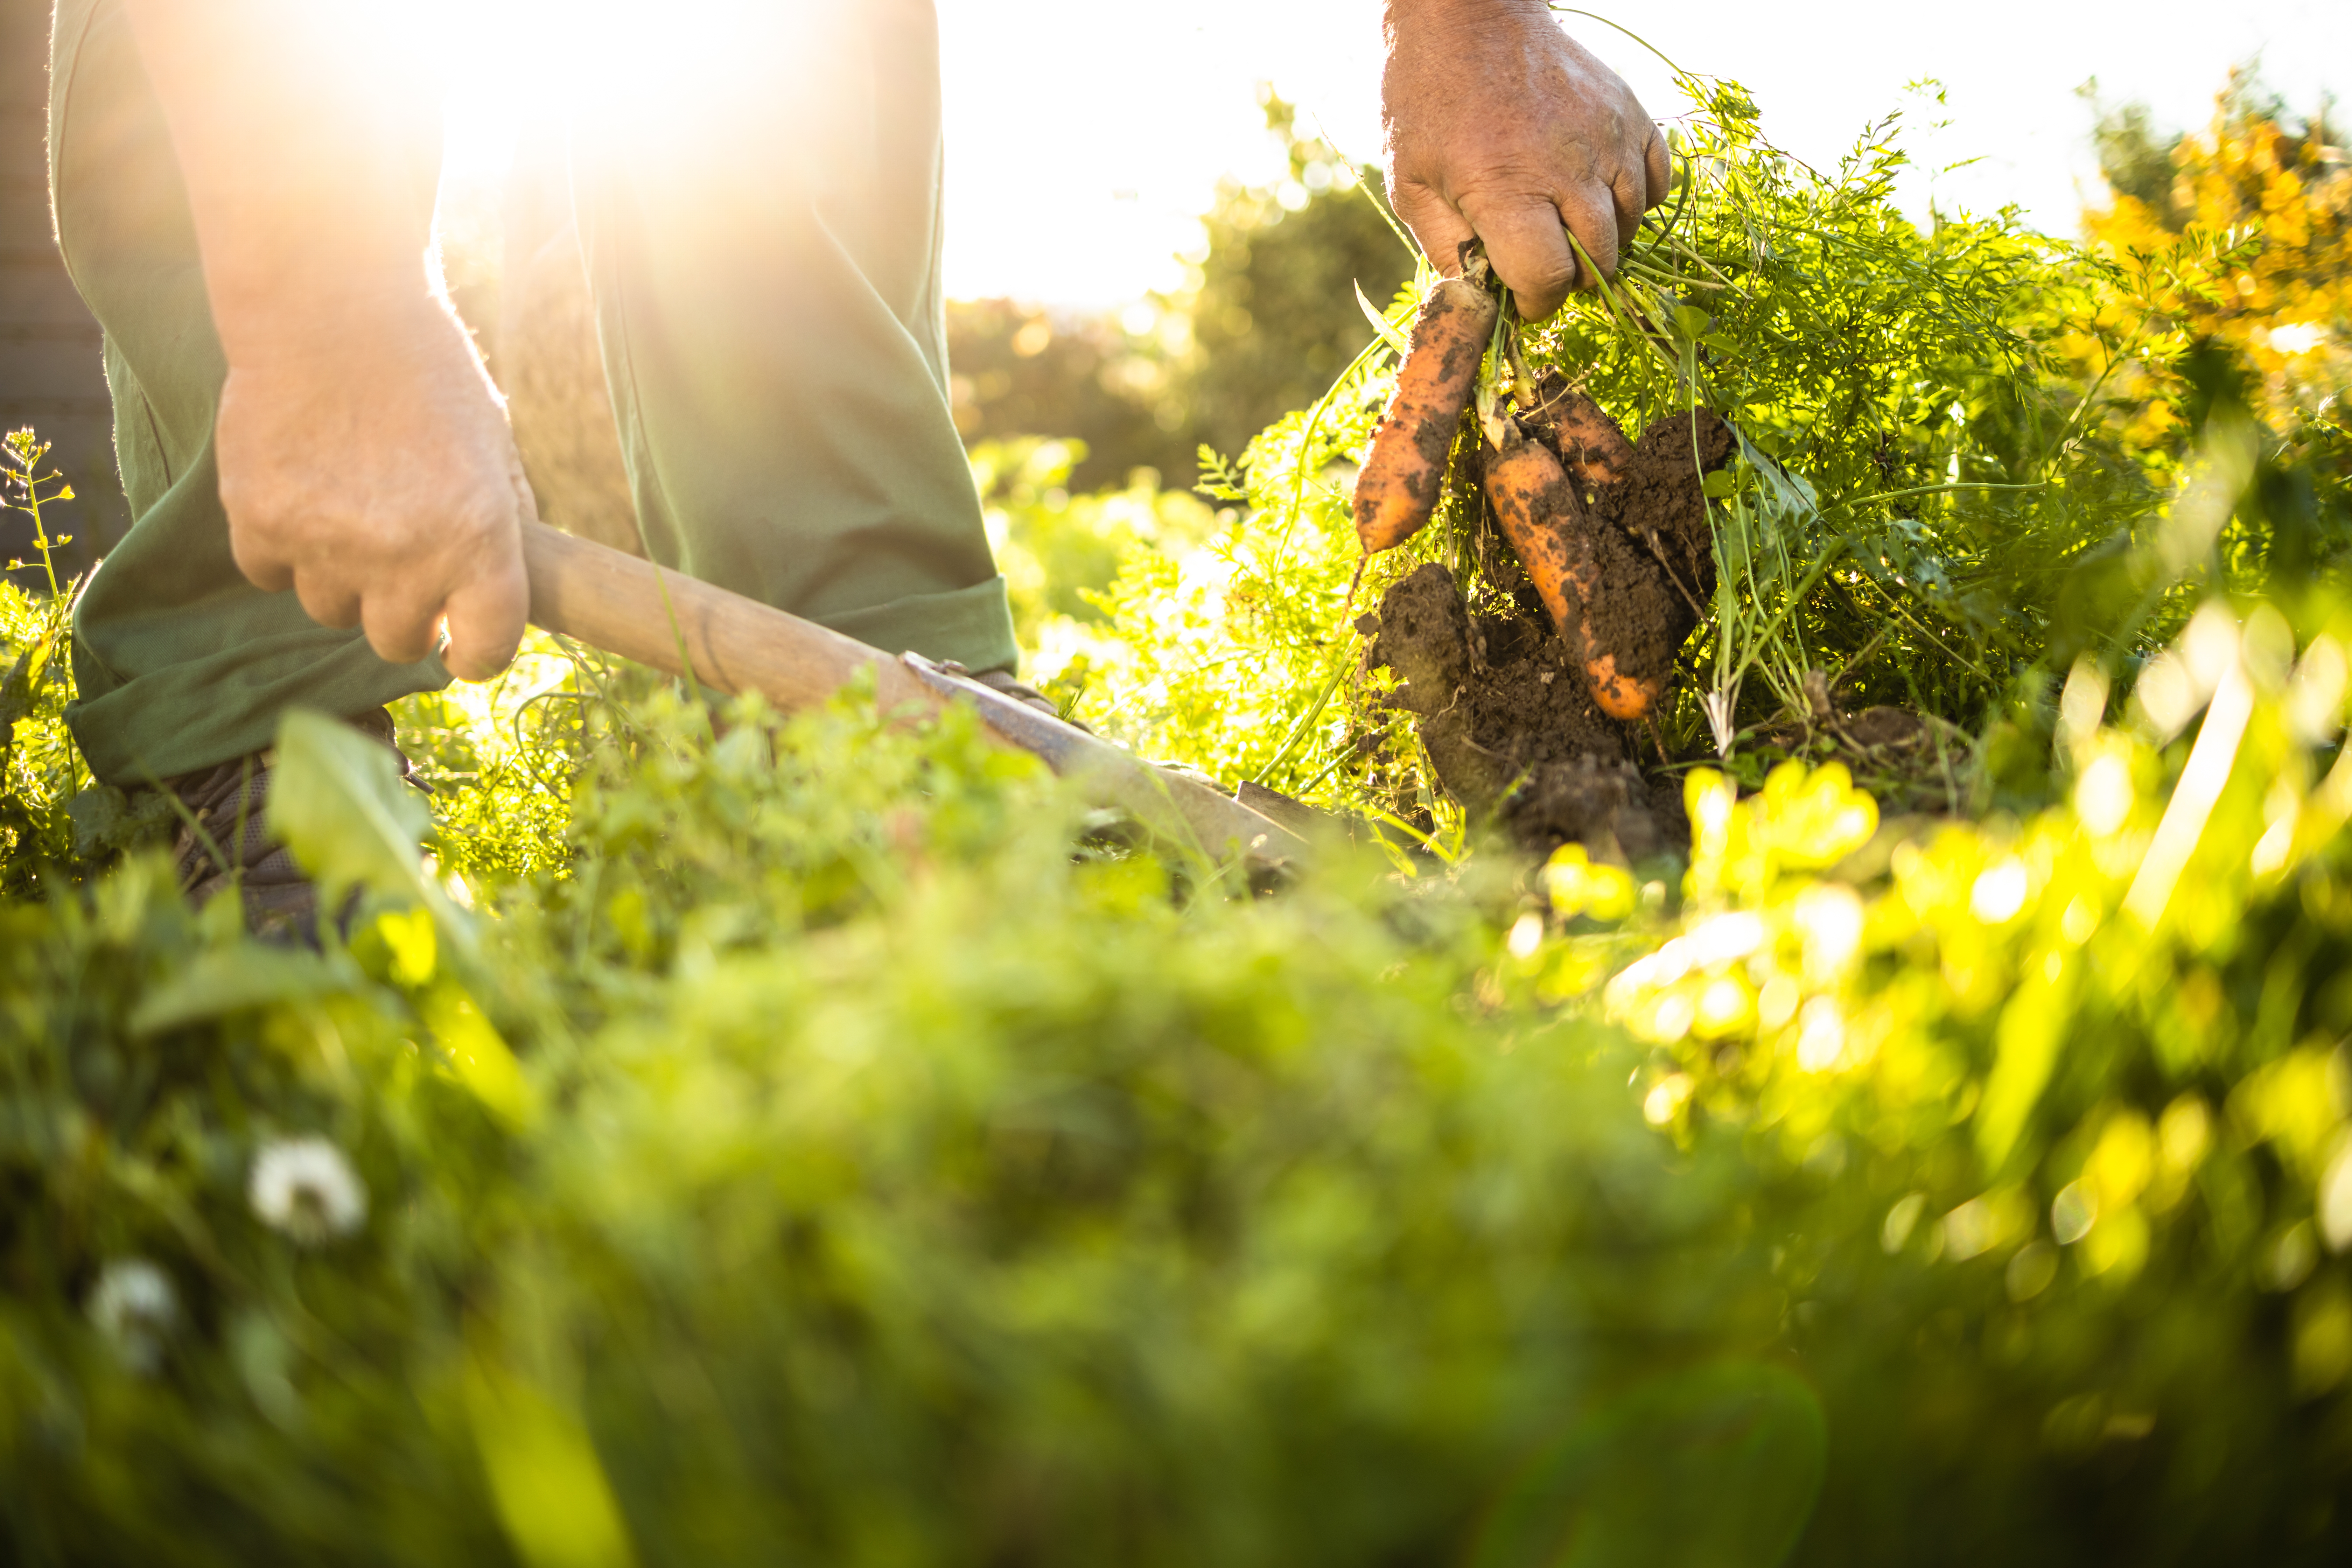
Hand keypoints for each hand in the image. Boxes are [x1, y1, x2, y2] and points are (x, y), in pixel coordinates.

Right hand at [216, 299, 532, 681]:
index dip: (476, 654)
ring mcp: (325, 545)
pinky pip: (270, 574)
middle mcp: (403, 556)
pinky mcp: (258, 523)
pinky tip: (299, 493)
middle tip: (399, 564)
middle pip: (396, 642)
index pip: (486, 651)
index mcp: (477, 541)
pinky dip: (282, 548)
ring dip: (341, 578)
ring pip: (331, 610)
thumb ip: (502, 524)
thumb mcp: (494, 448)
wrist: (333, 310)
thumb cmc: (427, 374)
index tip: (464, 645)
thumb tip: (503, 591)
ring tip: (347, 509)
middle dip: (402, 615)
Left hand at [1381, 0, 1671, 318]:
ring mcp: (1607, 137)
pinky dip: (1636, 203)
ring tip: (1566, 229)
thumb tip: (1482, 299)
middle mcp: (1568, 166)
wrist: (1468, 19)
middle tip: (1541, 265)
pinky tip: (1601, 199)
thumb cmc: (1429, 102)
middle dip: (1569, 279)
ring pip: (1629, 226)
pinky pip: (1657, 181)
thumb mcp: (1412, 185)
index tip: (1520, 298)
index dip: (1534, 303)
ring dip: (1602, 244)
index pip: (1547, 279)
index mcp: (1507, 188)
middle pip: (1597, 261)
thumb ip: (1446, 250)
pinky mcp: (1630, 113)